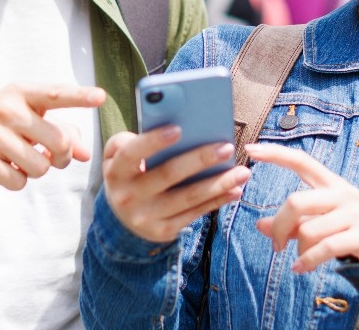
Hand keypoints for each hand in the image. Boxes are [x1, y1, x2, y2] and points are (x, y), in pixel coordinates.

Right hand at [0, 83, 105, 189]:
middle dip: (60, 158)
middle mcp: (6, 109)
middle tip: (50, 158)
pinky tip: (3, 170)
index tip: (101, 97)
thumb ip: (58, 131)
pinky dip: (16, 182)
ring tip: (19, 161)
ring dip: (35, 171)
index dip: (80, 96)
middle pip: (58, 141)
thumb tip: (85, 153)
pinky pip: (18, 181)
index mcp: (20, 94)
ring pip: (39, 167)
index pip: (55, 93)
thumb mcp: (23, 118)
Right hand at [102, 128, 249, 242]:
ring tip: (243, 171)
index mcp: (116, 172)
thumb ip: (128, 139)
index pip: (132, 154)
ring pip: (188, 197)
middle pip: (168, 174)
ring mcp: (146, 217)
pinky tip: (235, 190)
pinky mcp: (163, 231)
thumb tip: (156, 127)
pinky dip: (217, 201)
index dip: (153, 142)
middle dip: (200, 159)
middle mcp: (128, 197)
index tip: (178, 128)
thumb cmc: (128, 173)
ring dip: (219, 183)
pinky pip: (195, 213)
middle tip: (227, 147)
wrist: (122, 219)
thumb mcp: (116, 156)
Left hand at [247, 143, 358, 273]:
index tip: (250, 149)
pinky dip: (308, 261)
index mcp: (329, 182)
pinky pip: (326, 247)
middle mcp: (341, 194)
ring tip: (298, 260)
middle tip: (276, 245)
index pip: (301, 161)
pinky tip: (299, 269)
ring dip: (297, 249)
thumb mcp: (319, 218)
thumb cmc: (346, 225)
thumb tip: (259, 225)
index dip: (276, 154)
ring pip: (309, 230)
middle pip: (297, 202)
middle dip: (279, 226)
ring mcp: (353, 214)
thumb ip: (291, 221)